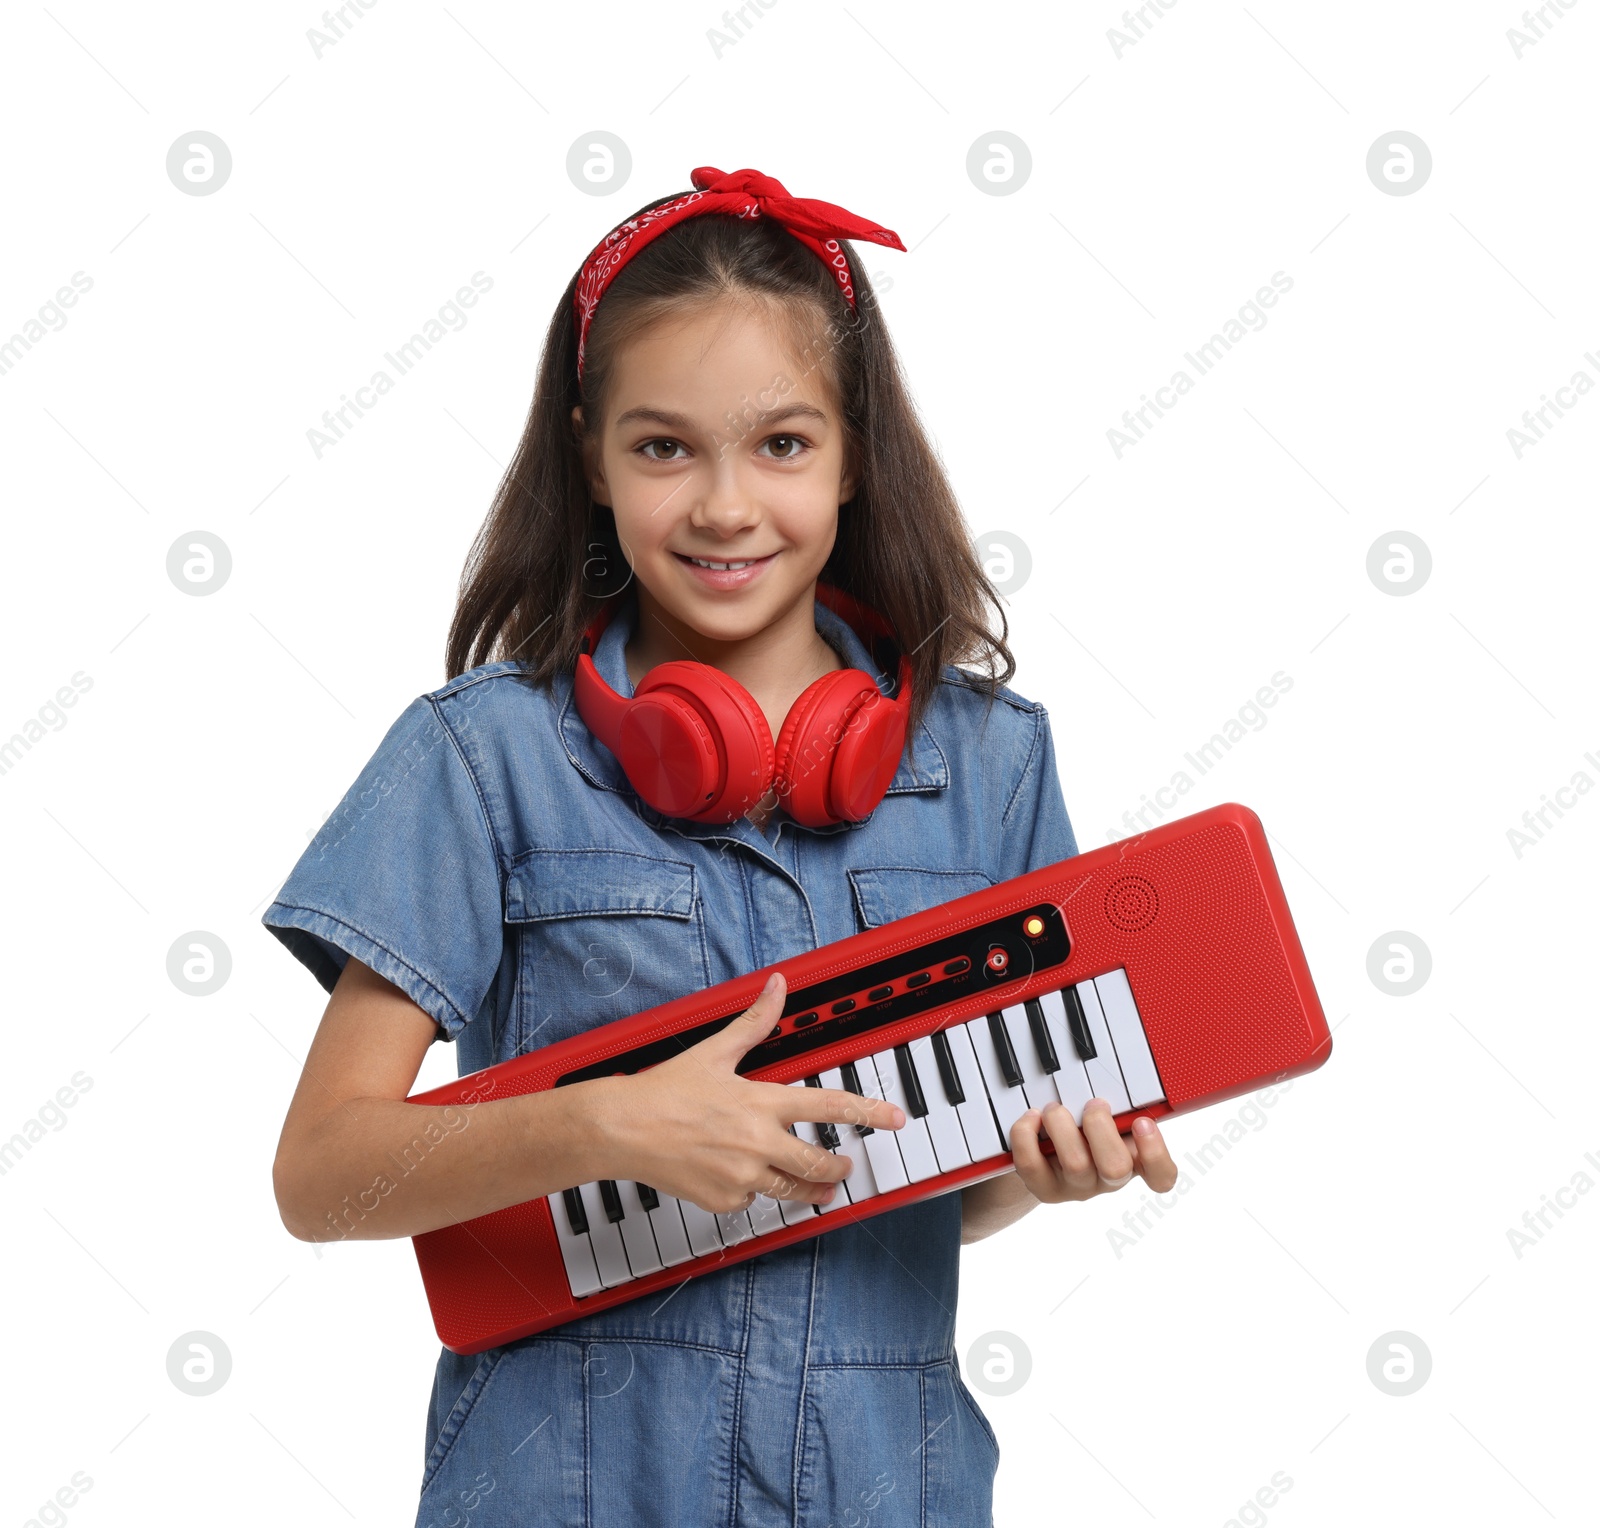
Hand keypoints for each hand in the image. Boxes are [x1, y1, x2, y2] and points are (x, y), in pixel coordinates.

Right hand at [596, 972, 904, 1214]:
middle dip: (841, 1166)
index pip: (829, 1106)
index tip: (893, 1118)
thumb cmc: (665, 1090)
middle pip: (819, 1162)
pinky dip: (757, 1191)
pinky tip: (750, 1179)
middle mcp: (757, 1142)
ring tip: (823, 1188)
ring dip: (813, 1189)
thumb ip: (754, 1021)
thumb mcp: (714, 1050)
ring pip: (793, 1190)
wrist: (622, 1129)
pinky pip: (753, 1200)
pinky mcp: (722, 1200)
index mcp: (761, 1102)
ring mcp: (741, 1176)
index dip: (868, 1112)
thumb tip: (778, 986)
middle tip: (848, 1165)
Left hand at [1008, 1098, 1176, 1203]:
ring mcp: (1077, 1188)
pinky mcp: (1045, 1189)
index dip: (1155, 1152)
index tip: (1141, 1121)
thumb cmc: (1085, 1127)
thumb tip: (1125, 1074)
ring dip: (1061, 1124)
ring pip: (1075, 1164)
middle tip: (1091, 1103)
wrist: (1046, 1156)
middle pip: (1116, 1168)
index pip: (1161, 1176)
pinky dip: (1027, 1134)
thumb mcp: (1108, 1115)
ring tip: (1054, 1108)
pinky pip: (1032, 1166)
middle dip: (1100, 1125)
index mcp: (1133, 1160)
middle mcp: (1108, 1179)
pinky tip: (1031, 1117)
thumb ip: (1122, 1104)